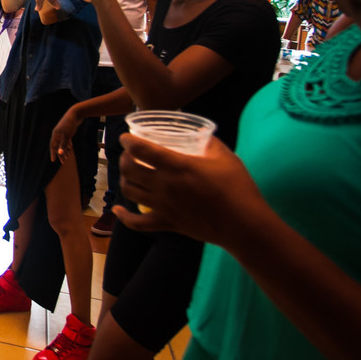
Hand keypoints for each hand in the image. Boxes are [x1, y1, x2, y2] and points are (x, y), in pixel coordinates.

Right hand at [49, 107, 80, 162]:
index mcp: (55, 134)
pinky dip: (68, 144)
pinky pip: (66, 139)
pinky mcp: (67, 130)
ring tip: (67, 156)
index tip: (53, 160)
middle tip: (63, 161)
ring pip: (62, 143)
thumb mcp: (66, 136)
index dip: (53, 153)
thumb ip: (63, 145)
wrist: (75, 114)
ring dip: (65, 150)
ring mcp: (62, 132)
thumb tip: (60, 153)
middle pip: (58, 145)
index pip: (53, 146)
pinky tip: (70, 147)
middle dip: (60, 154)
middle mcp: (58, 134)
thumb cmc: (70, 125)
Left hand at [114, 133, 267, 246]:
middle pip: (129, 169)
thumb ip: (209, 142)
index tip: (125, 137)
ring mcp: (163, 206)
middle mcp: (165, 186)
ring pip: (129, 192)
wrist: (244, 224)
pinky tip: (117, 209)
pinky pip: (137, 223)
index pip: (142, 149)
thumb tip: (201, 134)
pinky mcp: (167, 223)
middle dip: (123, 158)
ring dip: (124, 180)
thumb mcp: (225, 156)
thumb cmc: (238, 188)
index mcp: (178, 166)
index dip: (128, 141)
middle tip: (128, 154)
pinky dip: (123, 216)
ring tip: (127, 174)